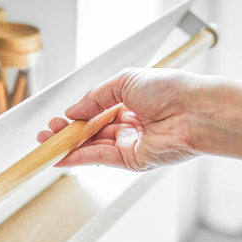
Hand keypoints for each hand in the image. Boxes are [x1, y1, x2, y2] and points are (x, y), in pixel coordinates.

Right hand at [37, 67, 202, 170]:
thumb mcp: (124, 81)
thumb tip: (73, 111)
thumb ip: (95, 97)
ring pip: (92, 147)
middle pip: (91, 132)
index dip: (76, 117)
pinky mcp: (133, 160)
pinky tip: (62, 157)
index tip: (59, 119)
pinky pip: (101, 158)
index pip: (96, 113)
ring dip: (69, 146)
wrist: (194, 109)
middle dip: (67, 134)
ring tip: (47, 144)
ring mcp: (130, 144)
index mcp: (130, 104)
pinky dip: (80, 158)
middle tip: (47, 135)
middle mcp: (129, 125)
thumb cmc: (169, 89)